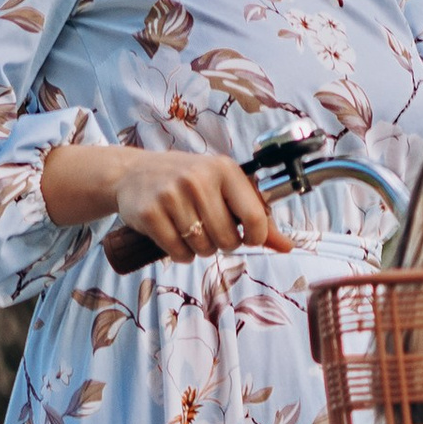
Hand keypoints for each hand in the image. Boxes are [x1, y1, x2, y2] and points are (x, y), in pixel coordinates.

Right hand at [44, 143, 275, 255]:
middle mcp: (198, 179)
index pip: (256, 217)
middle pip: (228, 240)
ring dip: (200, 249)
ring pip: (204, 249)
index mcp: (224, 169)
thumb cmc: (188, 182)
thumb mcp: (224, 188)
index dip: (255, 237)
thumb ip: (258, 217)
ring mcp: (172, 195)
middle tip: (211, 230)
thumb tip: (288, 246)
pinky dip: (181, 254)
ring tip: (190, 228)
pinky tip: (175, 236)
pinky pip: (179, 253)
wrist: (134, 173)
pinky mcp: (150, 213)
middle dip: (223, 243)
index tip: (247, 237)